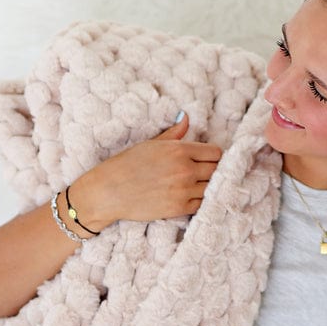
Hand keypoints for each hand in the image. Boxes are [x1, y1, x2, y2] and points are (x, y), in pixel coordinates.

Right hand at [68, 113, 222, 230]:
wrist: (109, 191)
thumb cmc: (127, 165)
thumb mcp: (151, 144)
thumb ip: (173, 134)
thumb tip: (186, 118)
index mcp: (179, 150)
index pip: (215, 153)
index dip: (213, 156)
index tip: (208, 160)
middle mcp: (185, 169)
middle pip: (217, 170)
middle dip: (213, 171)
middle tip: (205, 174)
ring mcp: (183, 190)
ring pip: (211, 188)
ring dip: (207, 187)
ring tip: (197, 186)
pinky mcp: (178, 208)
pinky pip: (201, 205)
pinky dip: (199, 201)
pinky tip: (190, 197)